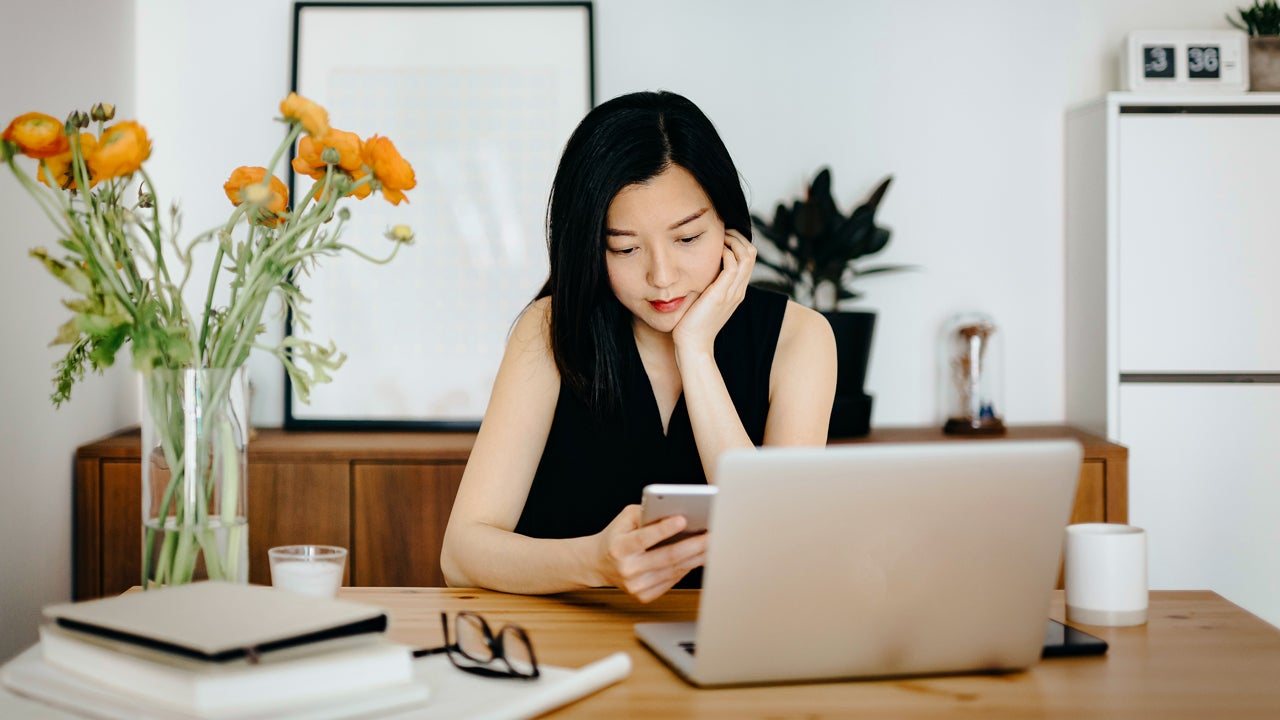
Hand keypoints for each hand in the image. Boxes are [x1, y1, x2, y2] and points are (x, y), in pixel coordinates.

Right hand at [592, 505, 707, 602]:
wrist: (599, 565)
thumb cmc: (617, 536)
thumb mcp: (624, 519)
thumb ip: (646, 512)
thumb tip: (674, 510)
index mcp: (619, 547)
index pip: (644, 538)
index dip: (664, 529)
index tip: (683, 519)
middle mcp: (627, 569)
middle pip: (667, 557)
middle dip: (694, 545)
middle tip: (713, 534)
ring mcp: (636, 586)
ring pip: (675, 570)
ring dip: (697, 557)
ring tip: (714, 544)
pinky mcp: (644, 596)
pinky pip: (672, 580)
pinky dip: (687, 567)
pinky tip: (700, 556)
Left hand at [671, 229, 755, 355]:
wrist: (693, 345)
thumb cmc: (692, 324)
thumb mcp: (703, 300)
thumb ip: (707, 285)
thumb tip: (697, 268)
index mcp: (736, 291)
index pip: (748, 258)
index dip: (738, 242)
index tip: (722, 236)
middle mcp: (738, 290)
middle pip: (751, 253)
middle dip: (738, 236)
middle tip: (721, 231)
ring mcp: (732, 292)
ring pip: (746, 256)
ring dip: (733, 240)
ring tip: (718, 236)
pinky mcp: (721, 294)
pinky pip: (732, 265)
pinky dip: (726, 252)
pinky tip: (714, 250)